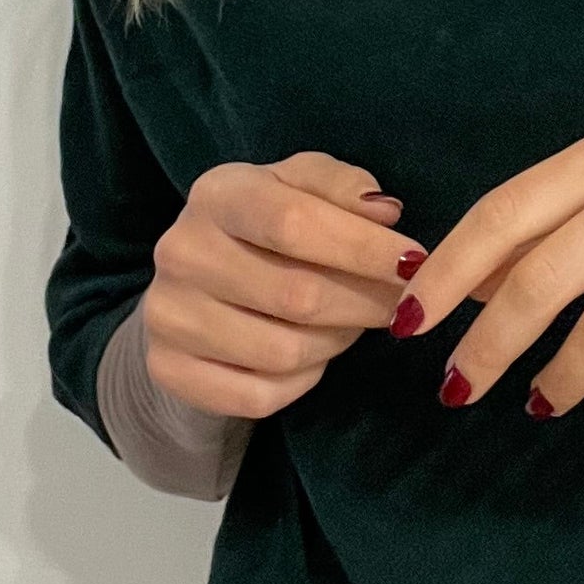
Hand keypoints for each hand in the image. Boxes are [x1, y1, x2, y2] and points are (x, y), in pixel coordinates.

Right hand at [143, 152, 428, 422]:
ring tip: (353, 324)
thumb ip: (341, 187)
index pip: (293, 223)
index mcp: (217, 193)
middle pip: (296, 295)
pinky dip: (302, 381)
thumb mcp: (299, 187)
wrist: (193, 284)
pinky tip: (314, 356)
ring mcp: (168, 314)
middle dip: (365, 303)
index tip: (414, 263)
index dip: (363, 248)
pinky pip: (259, 396)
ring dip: (337, 342)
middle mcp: (181, 251)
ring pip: (283, 352)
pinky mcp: (170, 369)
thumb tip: (384, 212)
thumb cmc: (263, 227)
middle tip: (401, 304)